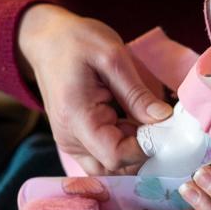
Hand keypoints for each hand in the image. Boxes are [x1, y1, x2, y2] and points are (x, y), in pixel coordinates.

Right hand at [17, 4, 172, 174]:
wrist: (46, 39)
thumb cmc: (77, 41)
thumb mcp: (113, 56)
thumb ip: (137, 93)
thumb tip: (164, 119)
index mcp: (76, 118)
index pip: (116, 156)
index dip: (145, 149)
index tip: (163, 129)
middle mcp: (70, 139)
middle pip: (114, 170)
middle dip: (142, 154)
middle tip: (159, 127)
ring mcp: (73, 143)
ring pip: (111, 168)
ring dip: (135, 152)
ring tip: (146, 123)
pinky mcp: (79, 141)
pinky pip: (106, 156)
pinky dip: (126, 146)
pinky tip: (135, 124)